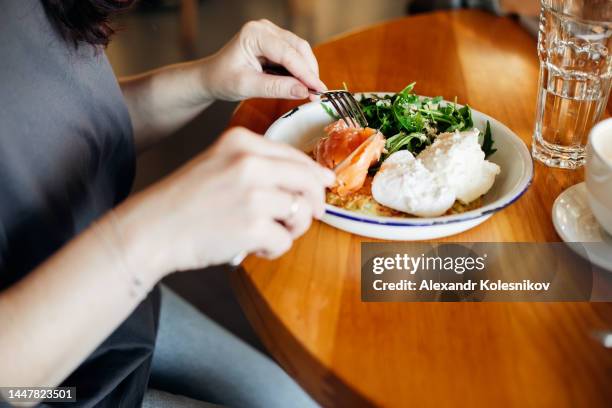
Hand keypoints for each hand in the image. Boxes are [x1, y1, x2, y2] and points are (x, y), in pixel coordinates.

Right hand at [115, 127, 334, 276]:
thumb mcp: (220, 164)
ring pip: (300, 214)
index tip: (324, 186)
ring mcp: (252, 194)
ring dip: (290, 230)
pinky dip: (272, 249)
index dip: (315, 175)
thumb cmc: (185, 201)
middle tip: (307, 218)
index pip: (296, 156)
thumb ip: (262, 166)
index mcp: (242, 141)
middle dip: (314, 204)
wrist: (151, 228)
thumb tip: (315, 179)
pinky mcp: (252, 226)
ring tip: (266, 233)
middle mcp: (250, 162)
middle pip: (308, 182)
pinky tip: (251, 246)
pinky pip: (284, 241)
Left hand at [200, 19, 326, 100]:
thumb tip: (304, 91)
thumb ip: (277, 88)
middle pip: (298, 48)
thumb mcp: (248, 86)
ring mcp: (271, 34)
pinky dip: (300, 70)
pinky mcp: (275, 43)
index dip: (305, 72)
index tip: (319, 89)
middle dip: (309, 71)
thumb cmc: (223, 80)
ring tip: (312, 91)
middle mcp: (265, 28)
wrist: (211, 78)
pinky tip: (303, 85)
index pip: (287, 53)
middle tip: (318, 93)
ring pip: (299, 50)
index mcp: (254, 33)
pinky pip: (294, 55)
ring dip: (307, 71)